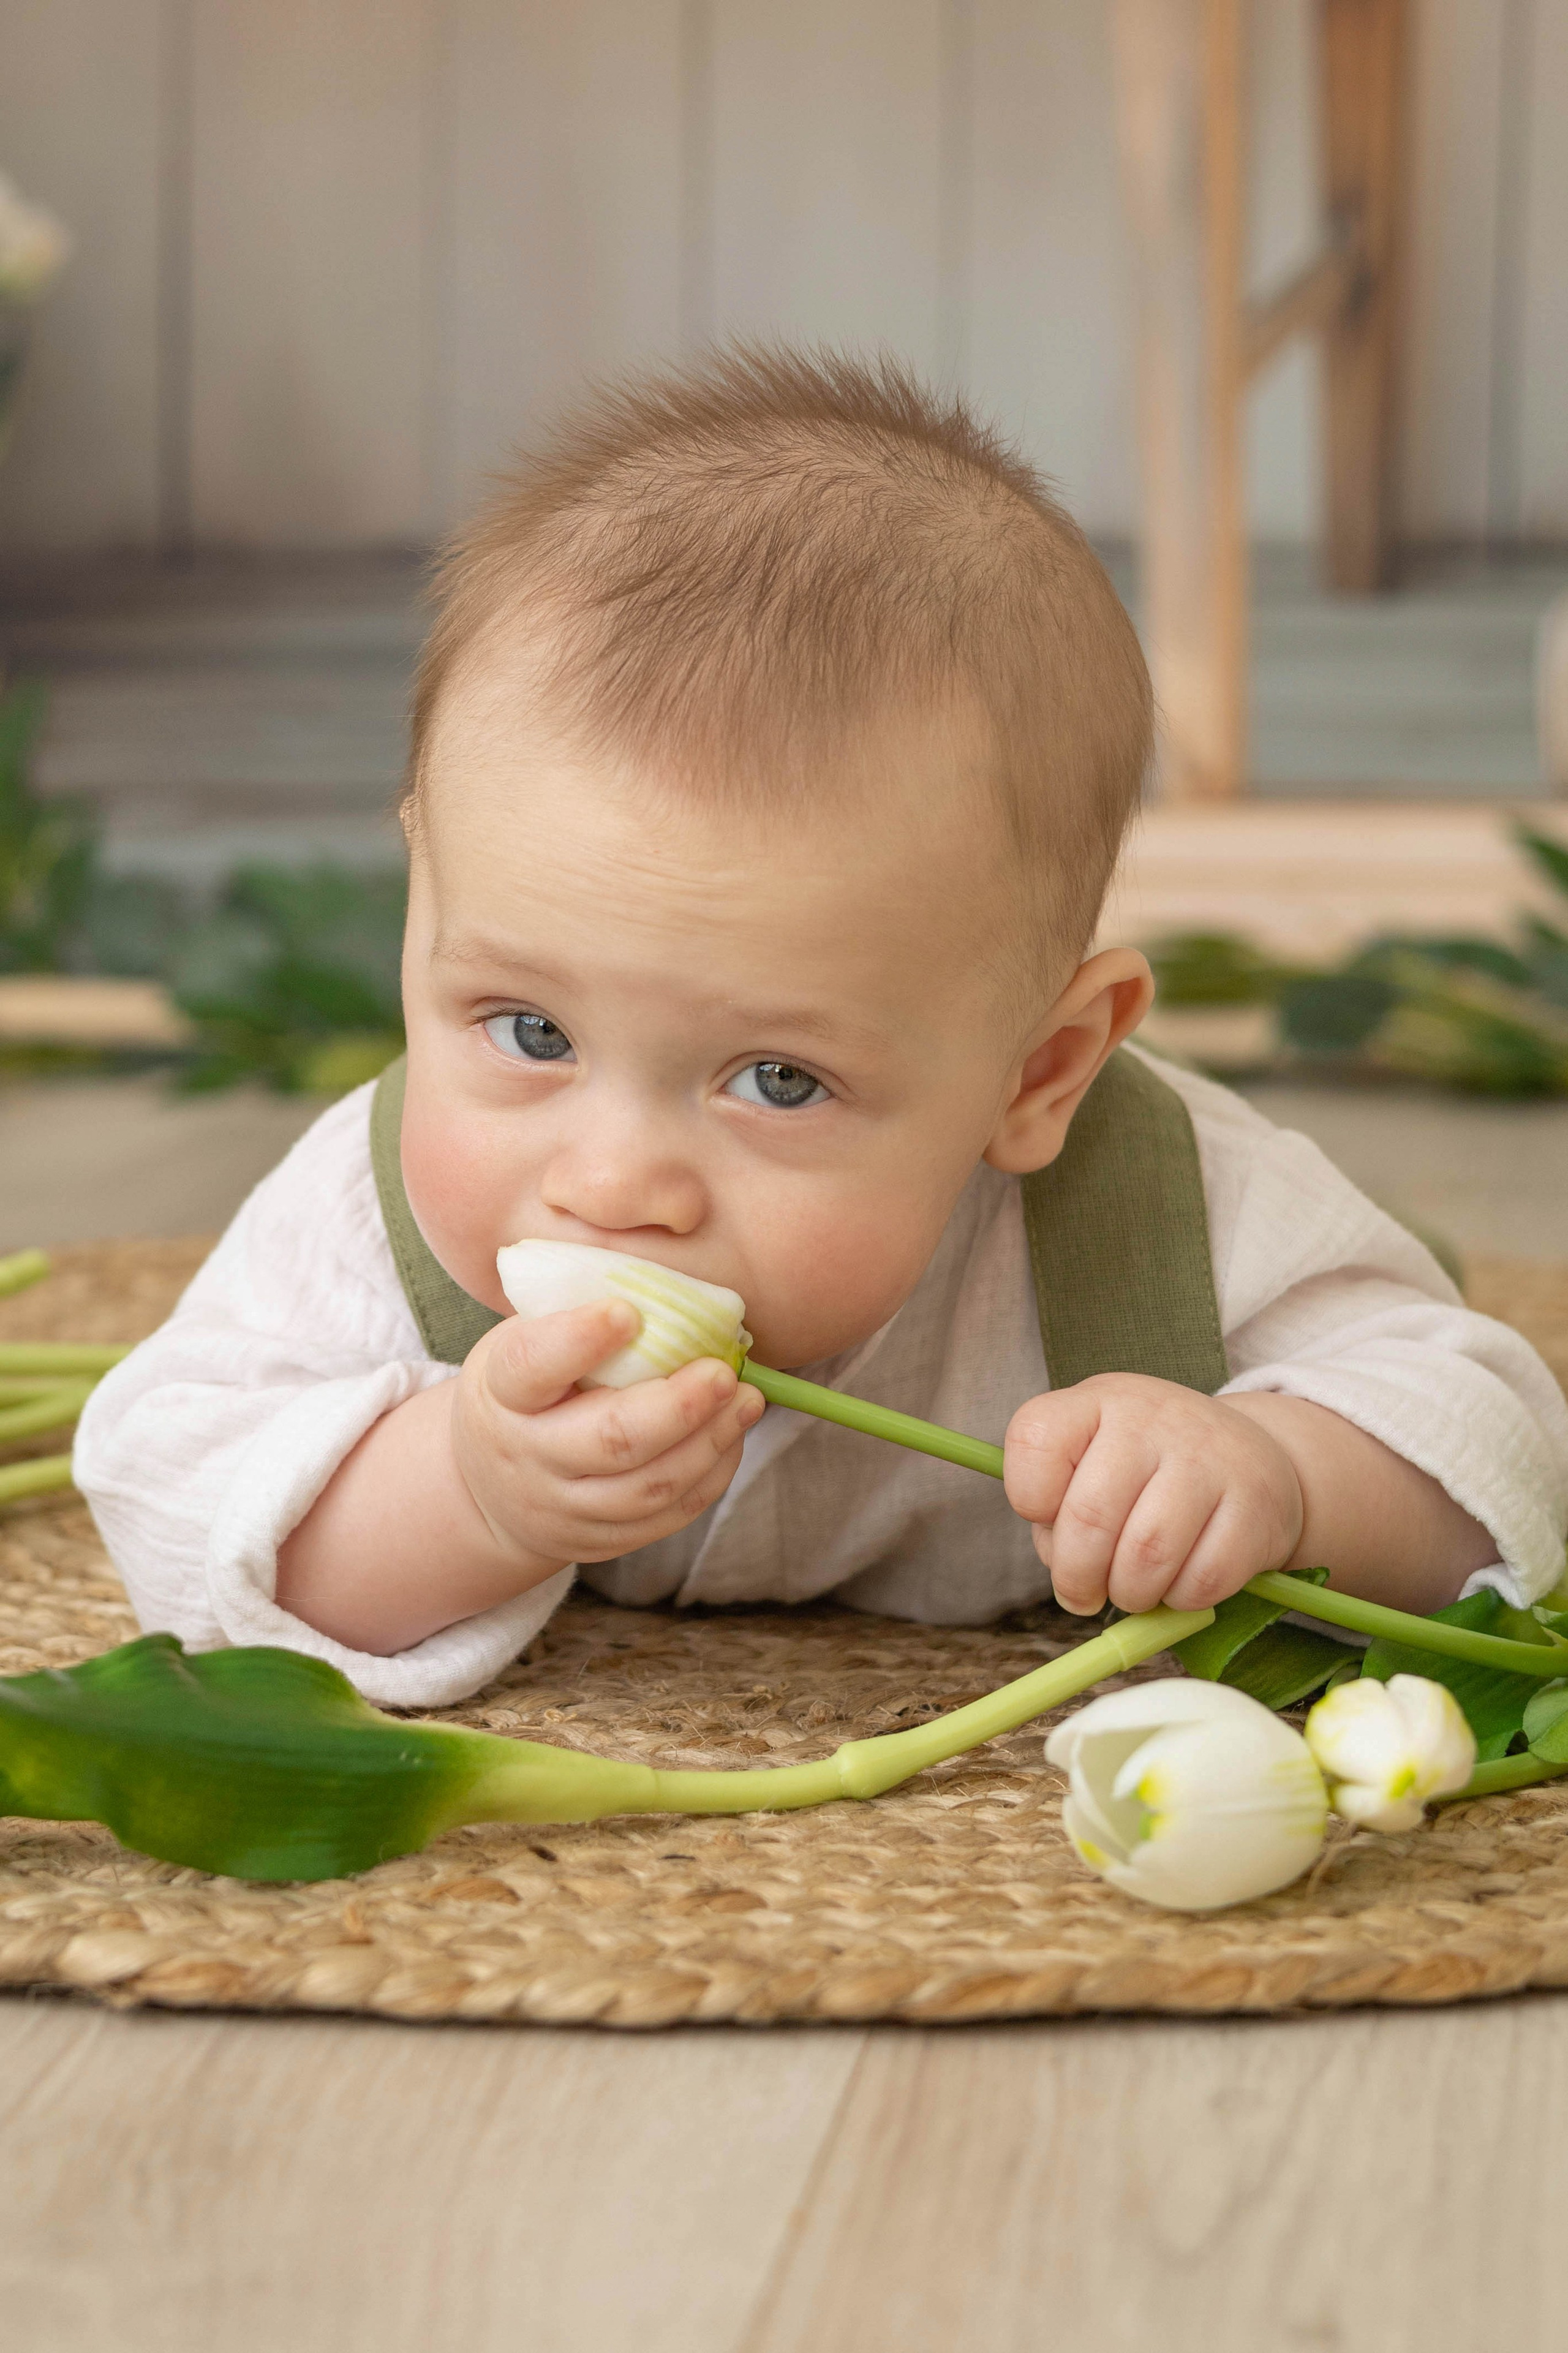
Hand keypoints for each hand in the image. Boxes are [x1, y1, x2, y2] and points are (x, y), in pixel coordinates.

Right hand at [452, 1299, 765, 1579]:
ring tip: (747, 1401)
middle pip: (610, 1441)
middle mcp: (527, 1456)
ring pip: (648, 1487)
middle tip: (723, 1371)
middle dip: (678, 1407)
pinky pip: (665, 1517)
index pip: (533, 1366)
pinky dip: (709, 1477)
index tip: (629, 1311)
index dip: (578, 1339)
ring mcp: (562, 1507)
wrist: (489, 1487)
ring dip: (708, 1443)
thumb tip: (665, 1287)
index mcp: (502, 1391)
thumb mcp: (526, 1341)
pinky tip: (730, 1438)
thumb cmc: (527, 1390)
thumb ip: (576, 1313)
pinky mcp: (597, 1541)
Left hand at [1003, 1373, 1304, 1615]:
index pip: (1034, 1441)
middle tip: (1083, 1593)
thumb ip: (1057, 1507)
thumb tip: (1062, 1565)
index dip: (1030, 1500)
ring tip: (1132, 1588)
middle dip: (1076, 1576)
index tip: (1049, 1519)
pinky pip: (1202, 1580)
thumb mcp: (1093, 1459)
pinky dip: (1181, 1599)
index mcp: (1099, 1400)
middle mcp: (1152, 1418)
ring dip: (1129, 1593)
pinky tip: (1181, 1581)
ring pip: (1145, 1556)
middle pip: (1089, 1516)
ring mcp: (1209, 1458)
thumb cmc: (1150, 1470)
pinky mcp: (1256, 1506)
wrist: (1252, 1459)